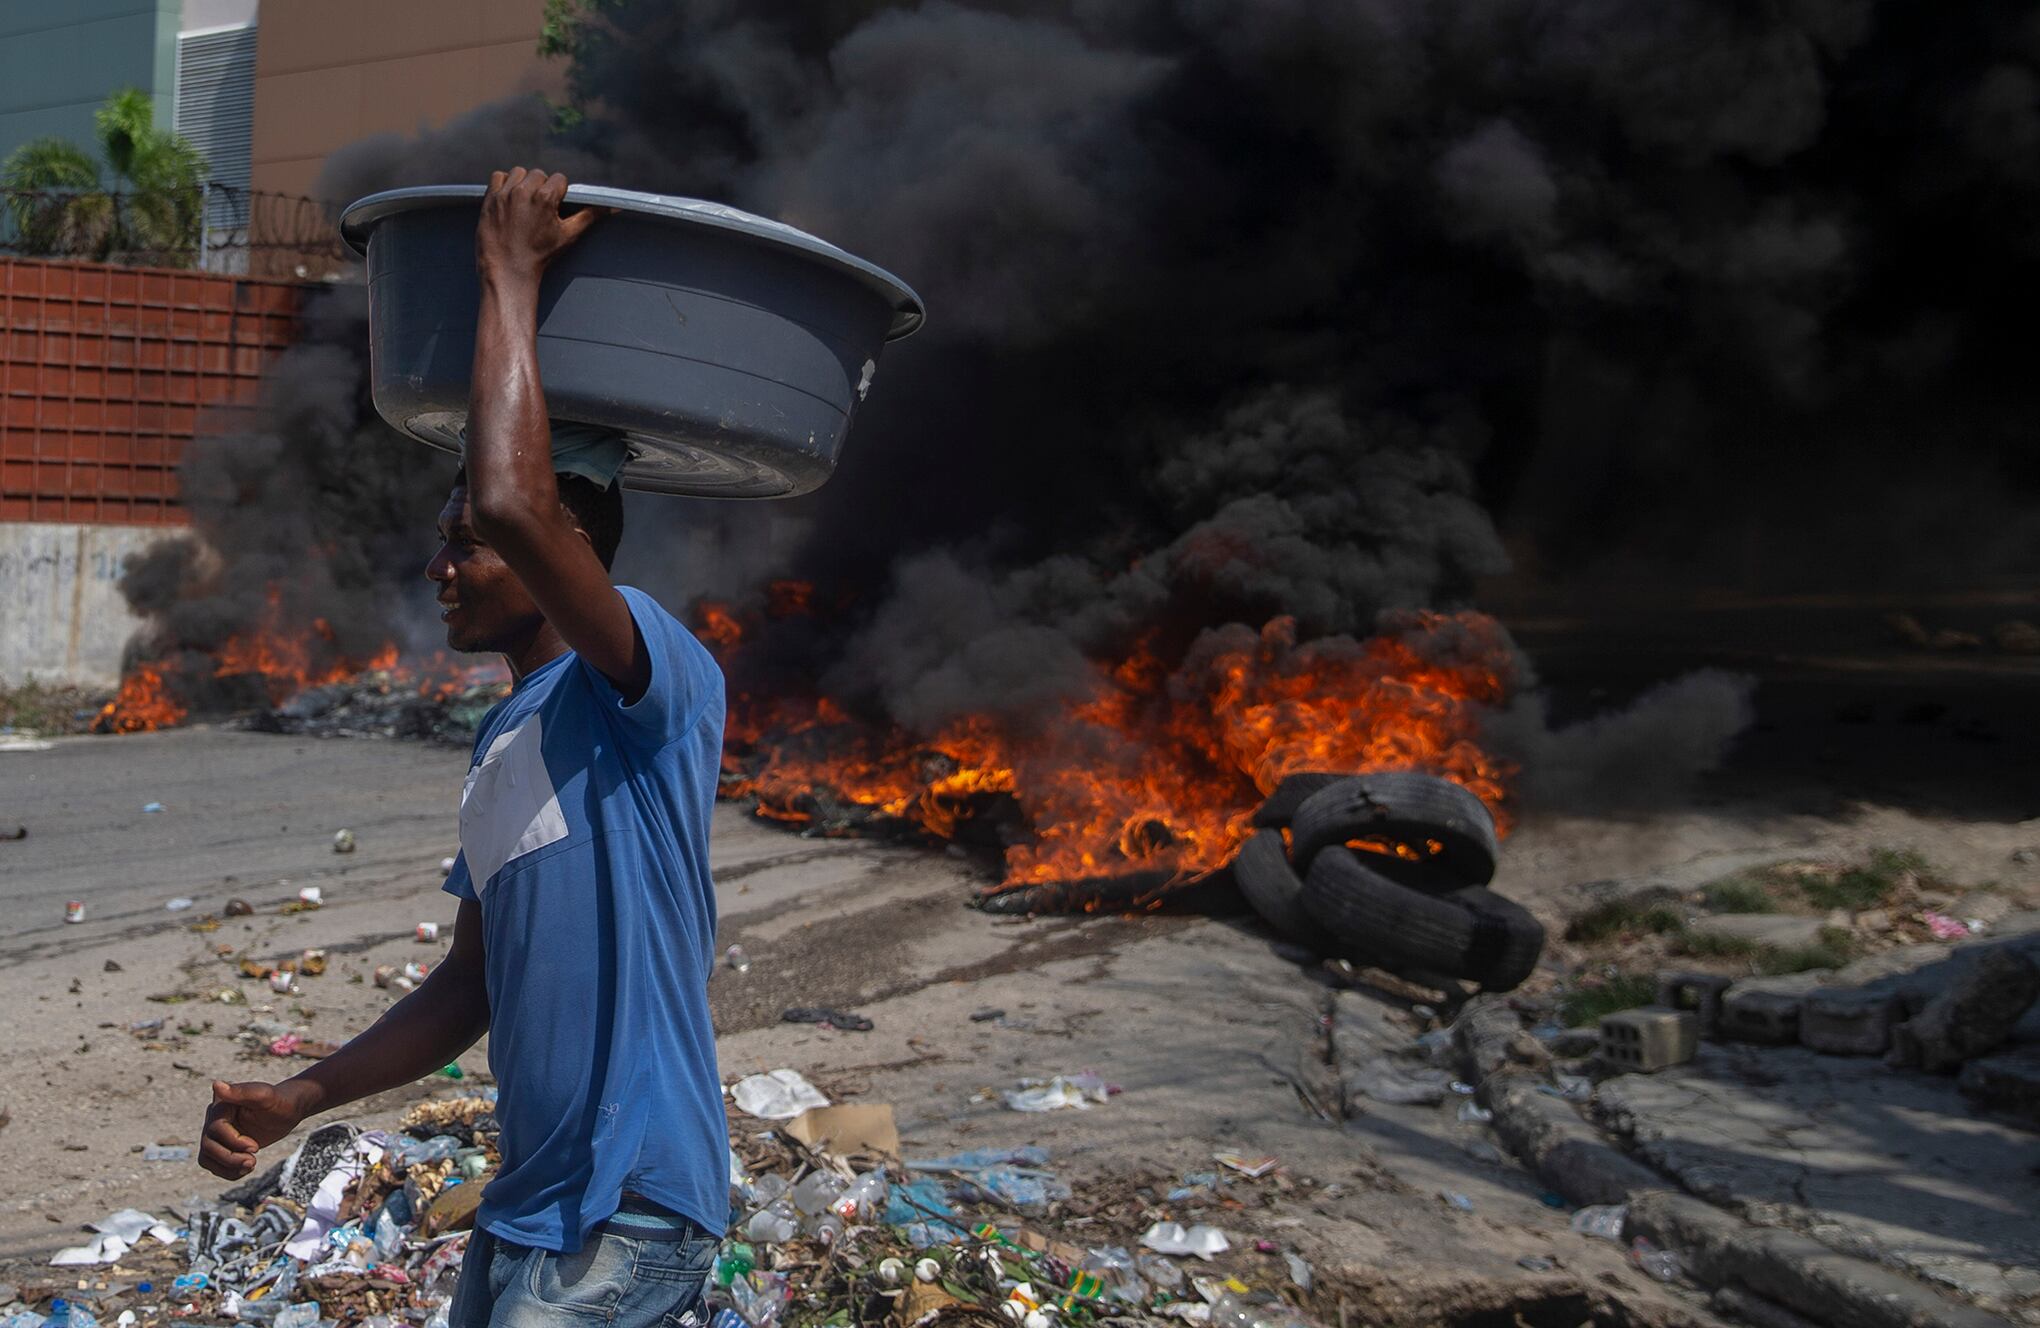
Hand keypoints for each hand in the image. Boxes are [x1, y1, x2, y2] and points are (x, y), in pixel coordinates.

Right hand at [199, 1079, 316, 1179]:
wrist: (288, 1110)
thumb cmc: (280, 1100)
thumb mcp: (265, 1096)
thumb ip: (242, 1091)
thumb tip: (216, 1084)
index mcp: (221, 1105)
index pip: (216, 1130)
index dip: (234, 1142)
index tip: (255, 1147)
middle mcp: (214, 1119)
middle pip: (208, 1146)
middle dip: (230, 1158)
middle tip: (253, 1162)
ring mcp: (216, 1134)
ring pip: (207, 1158)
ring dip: (227, 1167)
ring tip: (250, 1166)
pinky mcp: (222, 1146)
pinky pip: (214, 1165)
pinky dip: (228, 1172)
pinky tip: (246, 1169)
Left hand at [475, 167, 602, 285]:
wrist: (508, 270)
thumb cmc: (539, 256)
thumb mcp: (568, 236)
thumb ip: (589, 217)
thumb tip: (612, 207)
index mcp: (545, 199)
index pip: (558, 179)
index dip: (559, 191)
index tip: (555, 204)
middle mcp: (524, 192)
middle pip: (538, 174)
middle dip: (541, 186)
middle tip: (539, 206)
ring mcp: (504, 194)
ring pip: (518, 173)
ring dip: (523, 182)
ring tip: (524, 201)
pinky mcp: (490, 199)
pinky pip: (498, 177)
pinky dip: (504, 184)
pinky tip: (509, 199)